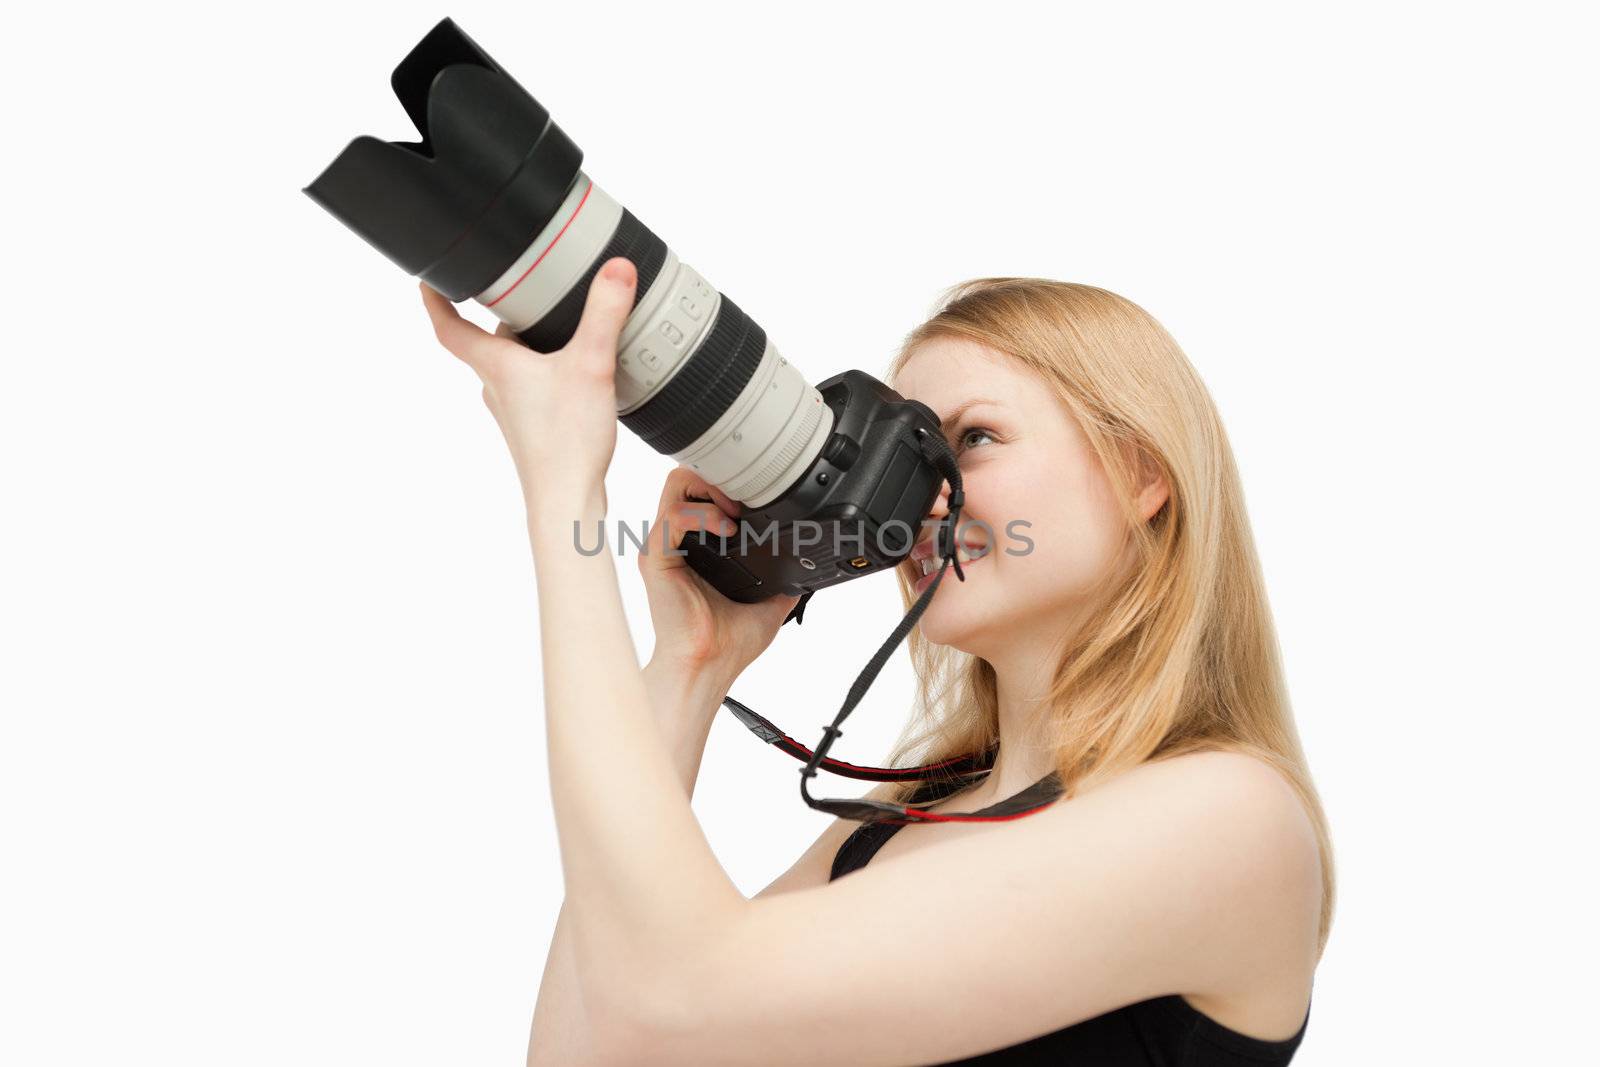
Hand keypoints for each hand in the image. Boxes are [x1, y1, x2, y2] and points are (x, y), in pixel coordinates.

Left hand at [419, 257, 637, 515]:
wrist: (566, 501)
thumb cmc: (565, 442)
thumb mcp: (590, 365)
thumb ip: (603, 314)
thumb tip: (616, 269)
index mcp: (496, 366)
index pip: (449, 326)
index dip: (435, 299)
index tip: (430, 279)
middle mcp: (497, 387)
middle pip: (490, 341)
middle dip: (507, 315)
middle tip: (526, 289)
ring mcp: (513, 411)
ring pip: (514, 366)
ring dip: (532, 346)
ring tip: (563, 328)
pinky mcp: (533, 429)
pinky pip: (534, 389)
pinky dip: (549, 374)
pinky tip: (579, 376)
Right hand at [639, 466, 800, 683]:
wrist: (708, 667)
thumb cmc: (725, 643)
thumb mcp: (766, 604)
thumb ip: (782, 583)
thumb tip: (806, 574)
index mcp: (693, 548)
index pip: (699, 492)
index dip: (725, 485)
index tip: (753, 500)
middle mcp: (674, 543)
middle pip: (685, 479)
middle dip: (717, 479)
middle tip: (743, 503)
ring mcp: (662, 547)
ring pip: (675, 486)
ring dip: (712, 491)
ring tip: (736, 516)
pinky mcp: (655, 558)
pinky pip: (673, 517)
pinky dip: (703, 514)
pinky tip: (728, 530)